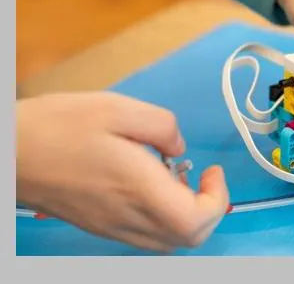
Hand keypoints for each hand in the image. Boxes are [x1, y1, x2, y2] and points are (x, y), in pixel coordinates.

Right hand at [16, 92, 228, 252]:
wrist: (8, 153)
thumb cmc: (60, 126)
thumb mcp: (119, 108)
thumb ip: (163, 126)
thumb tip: (178, 149)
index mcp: (139, 190)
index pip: (195, 222)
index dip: (217, 200)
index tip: (211, 171)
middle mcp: (128, 218)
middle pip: (187, 239)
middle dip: (207, 210)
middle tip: (198, 176)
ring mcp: (111, 228)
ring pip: (166, 242)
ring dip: (185, 216)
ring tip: (174, 179)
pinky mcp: (98, 226)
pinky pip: (144, 236)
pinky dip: (161, 218)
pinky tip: (149, 186)